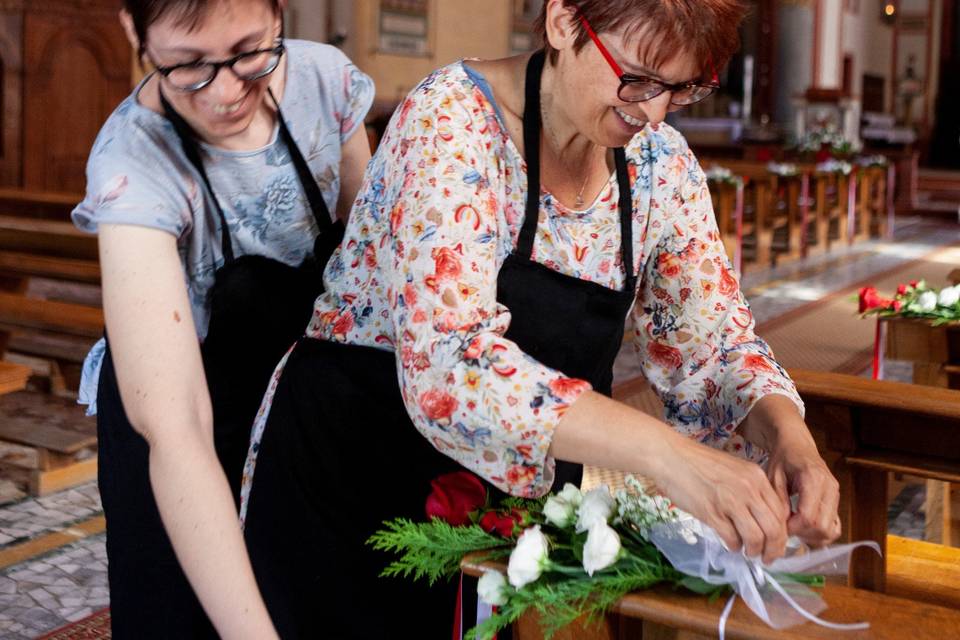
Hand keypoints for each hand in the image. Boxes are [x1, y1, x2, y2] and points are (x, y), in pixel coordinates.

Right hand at [656, 437, 789, 563]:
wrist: (671, 457)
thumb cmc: (700, 462)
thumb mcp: (735, 469)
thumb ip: (752, 490)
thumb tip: (762, 518)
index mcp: (757, 478)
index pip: (781, 513)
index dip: (782, 534)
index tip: (777, 544)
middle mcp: (748, 489)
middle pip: (773, 529)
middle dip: (773, 550)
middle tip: (767, 558)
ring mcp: (730, 501)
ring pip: (755, 537)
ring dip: (754, 551)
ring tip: (748, 553)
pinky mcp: (712, 513)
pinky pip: (732, 538)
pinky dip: (734, 547)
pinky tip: (731, 545)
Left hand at [767, 439, 840, 546]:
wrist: (797, 445)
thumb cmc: (783, 458)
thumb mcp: (773, 475)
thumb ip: (778, 499)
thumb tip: (782, 525)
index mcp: (813, 479)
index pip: (809, 517)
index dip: (793, 528)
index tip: (780, 527)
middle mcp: (829, 487)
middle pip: (823, 527)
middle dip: (803, 534)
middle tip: (787, 529)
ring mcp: (835, 494)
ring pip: (832, 529)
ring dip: (813, 536)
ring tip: (795, 528)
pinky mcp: (836, 500)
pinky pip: (835, 525)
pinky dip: (821, 532)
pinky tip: (805, 527)